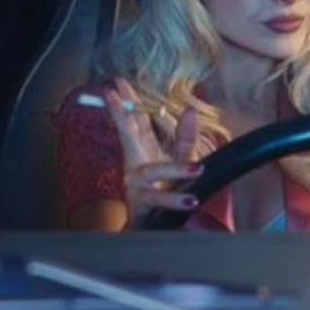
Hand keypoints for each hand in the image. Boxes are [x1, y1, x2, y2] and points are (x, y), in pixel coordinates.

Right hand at [105, 77, 202, 227]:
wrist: (146, 226)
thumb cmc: (159, 190)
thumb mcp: (175, 160)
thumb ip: (184, 137)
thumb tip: (191, 110)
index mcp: (141, 151)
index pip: (135, 122)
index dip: (128, 103)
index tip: (117, 83)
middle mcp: (134, 164)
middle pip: (127, 136)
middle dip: (120, 116)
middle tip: (113, 96)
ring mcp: (135, 184)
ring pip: (152, 172)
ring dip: (173, 170)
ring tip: (196, 168)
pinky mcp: (141, 204)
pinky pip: (158, 201)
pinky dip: (175, 201)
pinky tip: (191, 201)